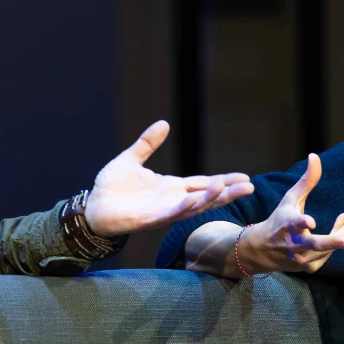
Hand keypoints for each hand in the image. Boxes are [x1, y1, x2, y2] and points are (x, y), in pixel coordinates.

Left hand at [83, 120, 253, 236]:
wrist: (92, 207)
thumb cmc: (111, 187)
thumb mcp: (131, 159)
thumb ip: (147, 143)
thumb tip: (164, 124)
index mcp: (171, 187)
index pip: (203, 183)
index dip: (224, 181)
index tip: (246, 178)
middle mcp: (172, 201)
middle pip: (206, 197)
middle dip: (228, 193)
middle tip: (250, 187)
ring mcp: (163, 211)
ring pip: (193, 207)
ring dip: (209, 199)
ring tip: (226, 189)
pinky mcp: (150, 220)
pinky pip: (171, 214)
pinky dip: (184, 208)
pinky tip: (195, 201)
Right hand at [237, 154, 343, 273]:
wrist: (261, 251)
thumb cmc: (279, 220)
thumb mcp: (290, 199)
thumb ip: (306, 180)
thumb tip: (315, 156)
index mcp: (286, 224)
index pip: (294, 223)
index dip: (302, 223)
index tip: (311, 222)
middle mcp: (293, 244)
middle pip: (314, 245)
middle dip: (332, 243)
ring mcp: (302, 258)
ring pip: (329, 247)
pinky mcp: (309, 267)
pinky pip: (329, 253)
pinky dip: (339, 239)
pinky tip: (343, 227)